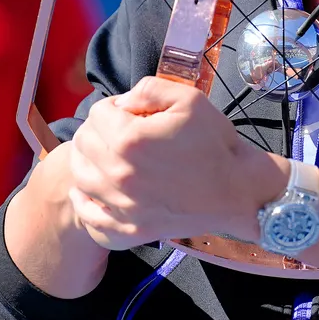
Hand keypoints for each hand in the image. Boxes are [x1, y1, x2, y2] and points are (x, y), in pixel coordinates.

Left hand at [67, 76, 286, 249]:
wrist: (237, 191)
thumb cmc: (215, 142)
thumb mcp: (189, 99)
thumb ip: (148, 89)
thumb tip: (121, 104)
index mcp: (130, 140)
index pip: (97, 114)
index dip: (114, 107)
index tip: (132, 113)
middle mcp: (119, 175)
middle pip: (83, 143)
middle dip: (99, 131)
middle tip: (122, 133)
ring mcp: (123, 207)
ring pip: (80, 178)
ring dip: (90, 162)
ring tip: (111, 157)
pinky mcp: (130, 230)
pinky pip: (90, 219)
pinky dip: (86, 203)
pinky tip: (95, 192)